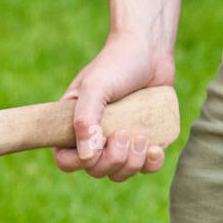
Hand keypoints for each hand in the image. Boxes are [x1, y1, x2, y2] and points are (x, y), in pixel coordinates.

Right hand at [54, 32, 175, 181]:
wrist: (150, 48)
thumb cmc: (116, 63)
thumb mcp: (96, 87)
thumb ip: (85, 119)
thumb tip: (86, 156)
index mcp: (73, 127)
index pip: (66, 161)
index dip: (79, 163)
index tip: (97, 146)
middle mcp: (95, 138)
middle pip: (97, 170)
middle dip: (113, 160)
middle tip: (126, 132)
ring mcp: (120, 142)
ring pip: (120, 173)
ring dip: (132, 162)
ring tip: (142, 135)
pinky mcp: (145, 141)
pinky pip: (145, 168)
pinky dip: (151, 164)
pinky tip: (156, 148)